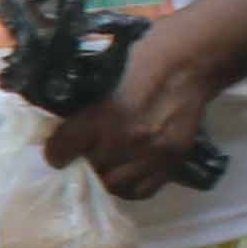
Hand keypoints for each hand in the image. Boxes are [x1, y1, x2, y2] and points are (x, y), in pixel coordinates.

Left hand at [43, 30, 228, 199]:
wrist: (190, 63)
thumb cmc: (145, 57)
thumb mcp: (104, 73)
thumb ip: (85, 104)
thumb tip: (64, 124)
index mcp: (105, 114)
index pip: (63, 148)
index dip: (56, 150)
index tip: (57, 150)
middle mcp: (127, 140)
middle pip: (90, 169)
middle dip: (84, 163)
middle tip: (84, 155)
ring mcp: (152, 155)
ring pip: (114, 185)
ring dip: (106, 176)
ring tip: (105, 164)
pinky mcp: (172, 162)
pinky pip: (141, 190)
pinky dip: (129, 186)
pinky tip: (125, 174)